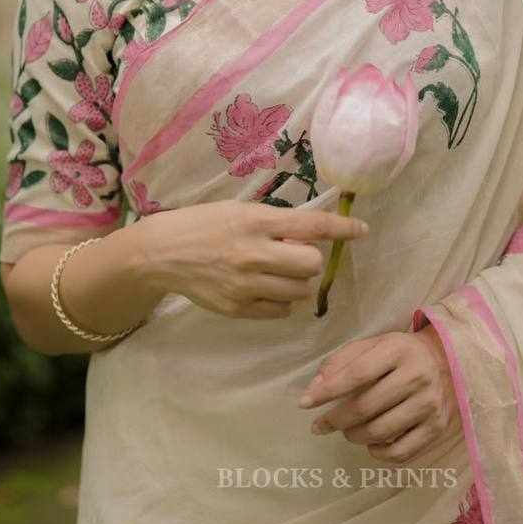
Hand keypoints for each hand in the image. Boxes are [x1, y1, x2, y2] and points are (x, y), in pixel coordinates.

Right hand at [134, 200, 368, 319]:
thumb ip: (274, 223)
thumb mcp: (239, 211)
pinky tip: (266, 289)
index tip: (361, 231)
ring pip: (299, 292)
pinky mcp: (237, 309)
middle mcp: (253, 253)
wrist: (161, 253)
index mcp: (256, 221)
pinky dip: (281, 302)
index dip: (342, 229)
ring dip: (298, 283)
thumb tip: (310, 235)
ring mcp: (245, 285)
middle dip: (310, 260)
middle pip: (311, 264)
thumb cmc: (204, 224)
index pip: (311, 225)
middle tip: (296, 256)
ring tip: (279, 273)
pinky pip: (280, 312)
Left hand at [298, 327, 461, 463]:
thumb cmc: (399, 354)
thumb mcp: (373, 345)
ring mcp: (428, 404)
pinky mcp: (436, 427)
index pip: (357, 373)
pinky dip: (378, 453)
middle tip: (319, 425)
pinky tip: (369, 443)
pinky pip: (400, 452)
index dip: (328, 391)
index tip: (304, 403)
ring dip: (353, 435)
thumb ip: (342, 361)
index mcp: (397, 350)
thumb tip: (315, 387)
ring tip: (345, 431)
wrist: (446, 362)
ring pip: (380, 431)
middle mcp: (416, 376)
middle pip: (366, 406)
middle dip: (335, 419)